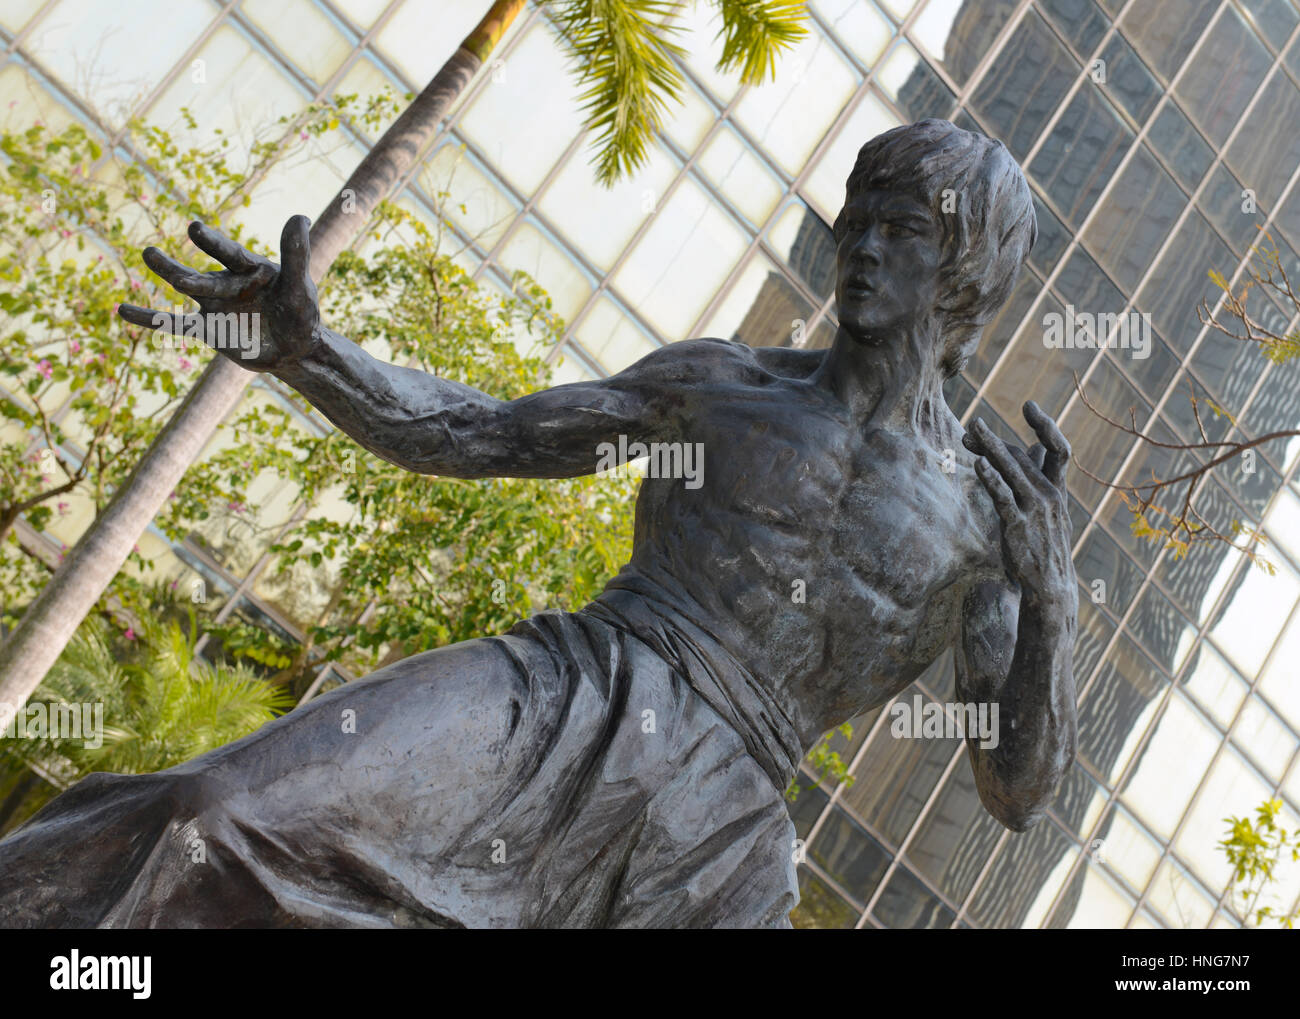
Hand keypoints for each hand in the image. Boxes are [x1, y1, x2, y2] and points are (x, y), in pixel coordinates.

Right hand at [118, 216, 318, 371]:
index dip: (212, 244)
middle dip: (177, 269)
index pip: (229, 254)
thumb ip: (295, 255)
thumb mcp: (299, 287)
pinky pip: (174, 324)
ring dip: (168, 274)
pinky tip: (123, 310)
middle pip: (200, 275)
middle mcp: (228, 281)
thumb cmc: (301, 314)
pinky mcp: (208, 329)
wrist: (296, 348)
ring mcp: (215, 303)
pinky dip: (150, 319)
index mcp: (250, 269)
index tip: (193, 228)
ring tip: (148, 254)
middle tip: (151, 253)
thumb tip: (300, 216)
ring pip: (186, 289)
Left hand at [963, 402, 1076, 612]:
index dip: (1045, 425)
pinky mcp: (1019, 526)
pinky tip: (979, 465)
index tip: (1029, 405)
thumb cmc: (1045, 544)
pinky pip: (1004, 497)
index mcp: (1058, 489)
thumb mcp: (1048, 508)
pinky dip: (992, 478)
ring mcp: (1035, 510)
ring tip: (971, 433)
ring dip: (990, 449)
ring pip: (1012, 471)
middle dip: (996, 440)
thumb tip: (1035, 446)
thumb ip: (1041, 477)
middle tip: (973, 425)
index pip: (1058, 449)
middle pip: (1022, 457)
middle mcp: (1050, 495)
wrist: (1051, 586)